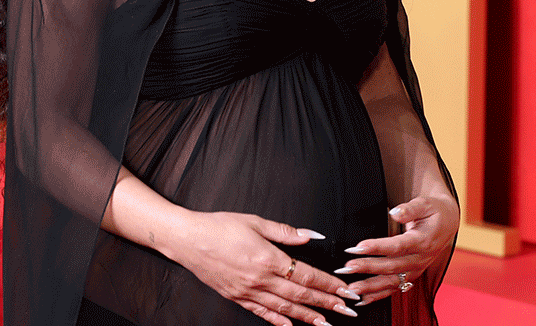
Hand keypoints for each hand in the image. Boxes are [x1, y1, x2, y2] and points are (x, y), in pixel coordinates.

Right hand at [164, 211, 362, 325]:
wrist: (187, 240)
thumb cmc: (219, 226)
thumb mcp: (254, 221)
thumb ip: (285, 232)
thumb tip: (310, 235)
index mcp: (267, 258)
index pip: (306, 275)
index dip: (329, 285)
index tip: (346, 291)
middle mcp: (260, 279)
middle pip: (300, 295)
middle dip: (327, 304)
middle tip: (348, 311)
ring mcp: (248, 291)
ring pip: (284, 308)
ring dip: (308, 317)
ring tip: (327, 324)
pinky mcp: (237, 297)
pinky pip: (262, 312)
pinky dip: (279, 320)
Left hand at [336, 196, 459, 305]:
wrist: (447, 223)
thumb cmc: (434, 212)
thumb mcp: (425, 204)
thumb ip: (410, 209)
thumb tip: (395, 212)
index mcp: (423, 241)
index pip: (398, 246)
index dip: (377, 247)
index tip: (358, 247)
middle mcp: (420, 259)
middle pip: (392, 267)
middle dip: (368, 268)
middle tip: (347, 268)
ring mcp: (416, 270)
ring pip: (392, 282)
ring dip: (370, 287)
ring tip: (351, 288)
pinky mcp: (411, 275)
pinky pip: (395, 288)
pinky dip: (378, 296)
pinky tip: (362, 299)